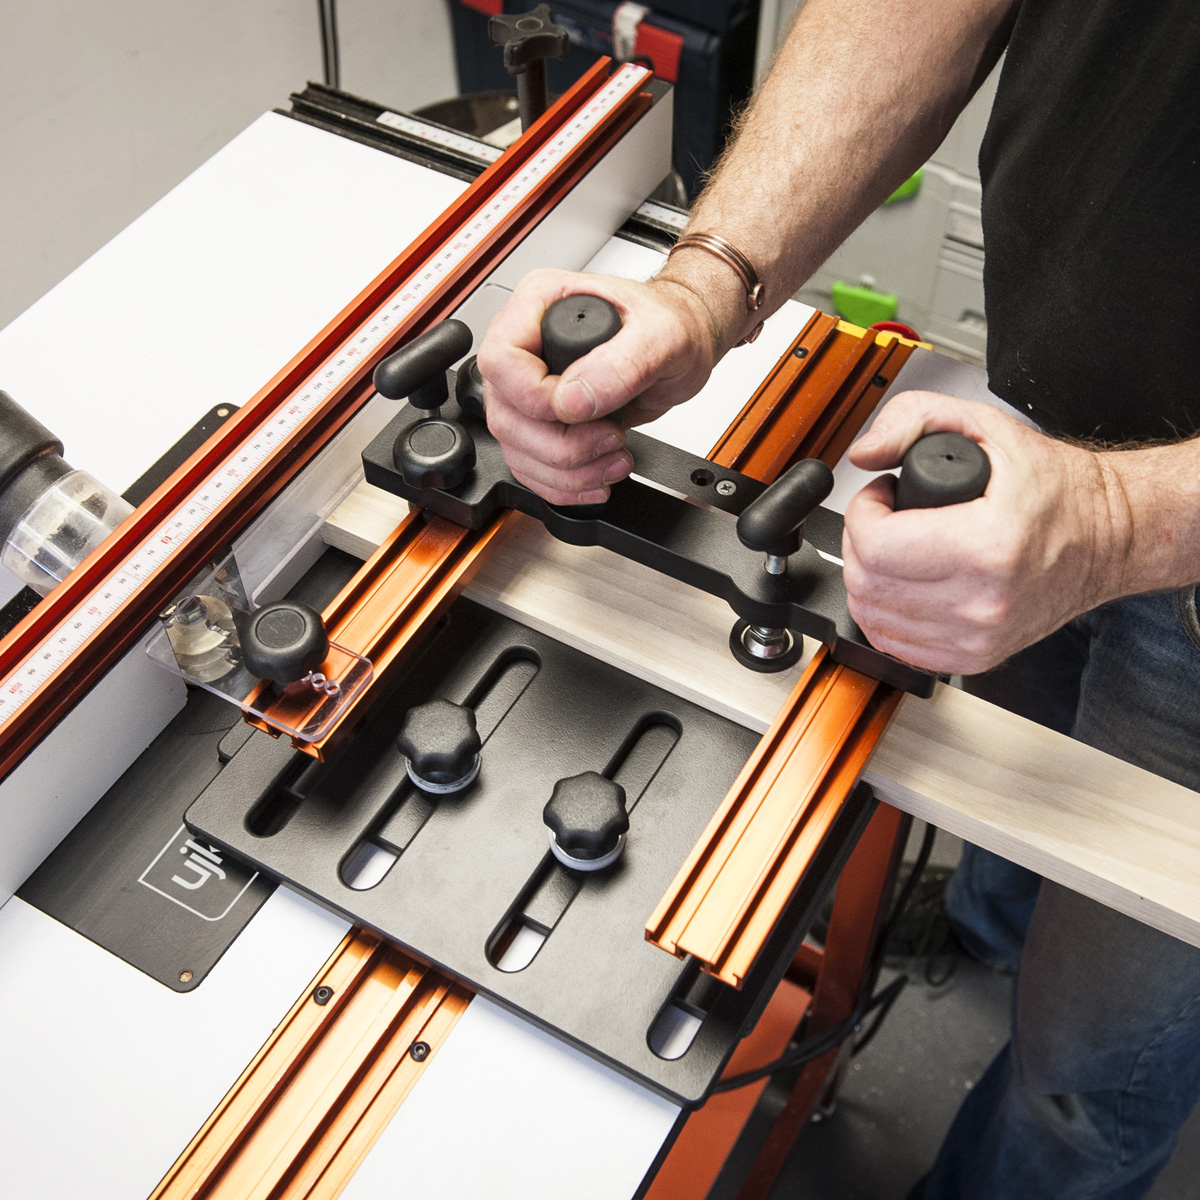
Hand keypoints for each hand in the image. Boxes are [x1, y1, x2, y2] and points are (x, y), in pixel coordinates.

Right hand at [476, 268, 719, 504]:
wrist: (685, 347)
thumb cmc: (672, 325)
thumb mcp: (662, 334)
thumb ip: (620, 363)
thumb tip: (572, 400)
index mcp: (539, 305)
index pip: (501, 361)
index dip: (534, 398)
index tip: (582, 411)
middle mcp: (527, 346)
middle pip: (505, 414)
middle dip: (559, 446)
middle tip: (609, 439)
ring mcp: (529, 388)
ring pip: (516, 448)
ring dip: (565, 471)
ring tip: (613, 460)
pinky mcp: (542, 422)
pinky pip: (530, 466)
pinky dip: (563, 484)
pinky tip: (597, 476)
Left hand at [841, 390, 1121, 674]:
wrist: (1108, 539)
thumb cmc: (1057, 490)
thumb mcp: (988, 426)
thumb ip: (915, 417)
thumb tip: (866, 452)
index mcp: (989, 545)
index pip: (877, 544)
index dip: (863, 511)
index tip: (880, 496)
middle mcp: (983, 601)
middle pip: (868, 584)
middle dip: (859, 542)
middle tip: (884, 519)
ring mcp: (978, 636)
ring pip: (874, 617)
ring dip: (868, 578)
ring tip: (896, 548)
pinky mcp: (973, 657)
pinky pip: (895, 645)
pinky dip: (885, 614)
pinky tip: (902, 585)